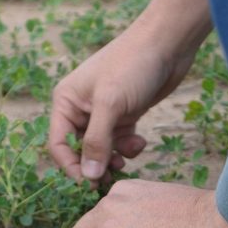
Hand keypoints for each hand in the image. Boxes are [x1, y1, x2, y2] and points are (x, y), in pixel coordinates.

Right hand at [49, 30, 197, 183]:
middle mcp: (80, 108)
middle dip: (93, 165)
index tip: (89, 184)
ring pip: (101, 149)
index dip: (71, 167)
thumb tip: (88, 176)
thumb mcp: (110, 105)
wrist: (168, 43)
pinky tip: (139, 142)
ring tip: (125, 161)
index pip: (58, 145)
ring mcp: (103, 112)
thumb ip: (97, 142)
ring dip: (112, 158)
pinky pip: (119, 142)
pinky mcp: (124, 114)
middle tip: (109, 181)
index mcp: (66, 102)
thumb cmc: (132, 66)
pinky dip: (128, 147)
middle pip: (79, 150)